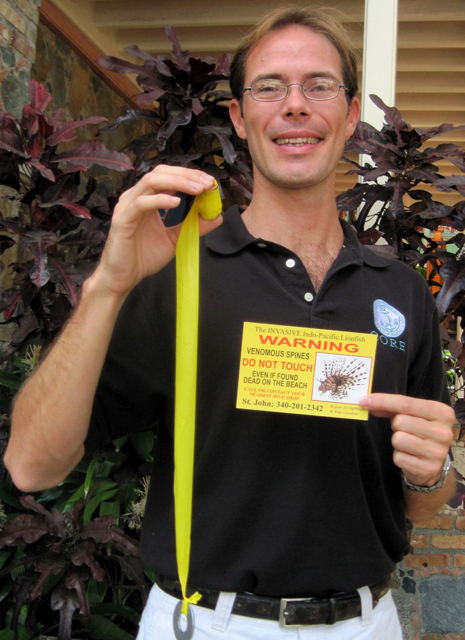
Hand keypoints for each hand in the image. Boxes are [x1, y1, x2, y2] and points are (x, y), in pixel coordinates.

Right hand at [91, 165, 221, 296]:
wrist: (124, 278)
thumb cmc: (144, 258)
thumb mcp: (176, 239)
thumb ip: (194, 226)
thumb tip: (217, 216)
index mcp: (147, 199)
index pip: (168, 177)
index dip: (189, 176)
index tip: (210, 183)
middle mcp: (135, 197)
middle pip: (160, 172)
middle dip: (186, 175)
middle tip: (207, 183)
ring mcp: (127, 206)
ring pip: (151, 182)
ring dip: (177, 182)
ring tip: (197, 189)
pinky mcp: (122, 220)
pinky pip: (141, 203)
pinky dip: (160, 200)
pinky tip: (177, 202)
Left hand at [360, 394, 454, 486]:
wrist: (432, 463)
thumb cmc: (419, 432)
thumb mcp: (412, 415)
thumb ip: (391, 407)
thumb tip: (367, 402)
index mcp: (442, 413)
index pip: (406, 403)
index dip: (383, 401)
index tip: (364, 401)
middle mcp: (444, 432)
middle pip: (400, 421)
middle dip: (396, 426)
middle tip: (406, 431)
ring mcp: (438, 452)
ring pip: (398, 439)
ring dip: (397, 441)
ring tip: (409, 444)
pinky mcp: (428, 468)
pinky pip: (398, 457)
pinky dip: (399, 456)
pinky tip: (410, 456)